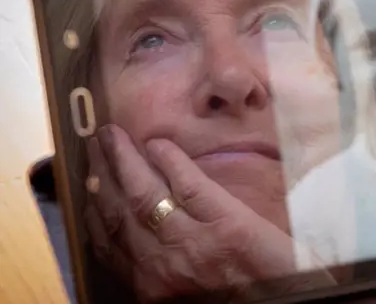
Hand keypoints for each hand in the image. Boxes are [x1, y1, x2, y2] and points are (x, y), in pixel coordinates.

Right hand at [85, 124, 334, 302]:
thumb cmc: (241, 301)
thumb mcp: (187, 297)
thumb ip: (163, 272)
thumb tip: (146, 238)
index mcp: (151, 289)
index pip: (109, 245)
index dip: (94, 212)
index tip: (86, 188)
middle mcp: (161, 266)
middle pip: (119, 213)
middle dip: (100, 177)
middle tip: (93, 147)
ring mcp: (192, 242)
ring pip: (144, 194)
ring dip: (123, 161)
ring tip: (111, 135)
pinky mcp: (227, 223)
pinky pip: (188, 185)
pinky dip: (169, 161)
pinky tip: (156, 143)